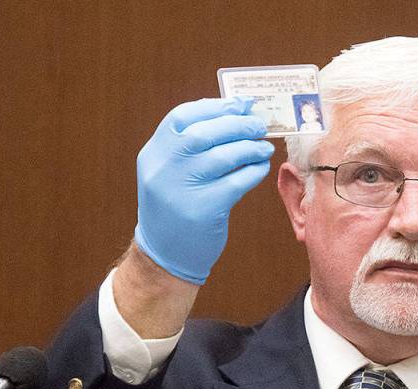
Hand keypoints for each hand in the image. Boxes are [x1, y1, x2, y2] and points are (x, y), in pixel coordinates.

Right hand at [134, 96, 273, 283]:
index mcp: (153, 154)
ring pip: (222, 157)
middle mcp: (163, 170)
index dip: (214, 107)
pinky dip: (253, 172)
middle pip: (203, 133)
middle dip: (236, 124)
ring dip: (249, 148)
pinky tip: (260, 168)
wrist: (165, 254)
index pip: (180, 117)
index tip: (240, 105)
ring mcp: (181, 190)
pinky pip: (235, 183)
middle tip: (258, 125)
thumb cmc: (177, 205)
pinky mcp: (203, 211)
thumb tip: (237, 112)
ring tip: (263, 147)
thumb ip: (193, 145)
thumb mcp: (171, 172)